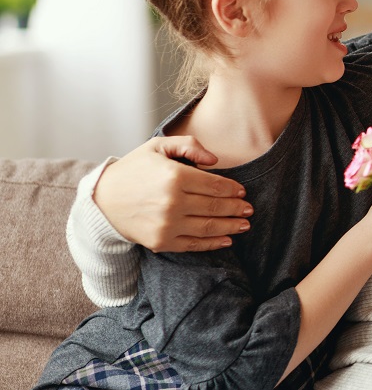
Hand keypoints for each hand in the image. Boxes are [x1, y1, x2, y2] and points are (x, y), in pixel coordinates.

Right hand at [94, 137, 250, 252]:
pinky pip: (194, 245)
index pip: (215, 185)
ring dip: (231, 226)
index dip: (233, 189)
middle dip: (237, 208)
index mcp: (175, 177)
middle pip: (216, 206)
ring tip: (244, 224)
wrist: (102, 200)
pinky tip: (226, 240)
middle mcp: (173, 202)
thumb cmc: (134, 170)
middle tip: (249, 209)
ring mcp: (167, 225)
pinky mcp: (161, 242)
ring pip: (209, 227)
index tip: (242, 191)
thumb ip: (189, 145)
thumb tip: (214, 160)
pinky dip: (213, 243)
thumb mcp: (159, 146)